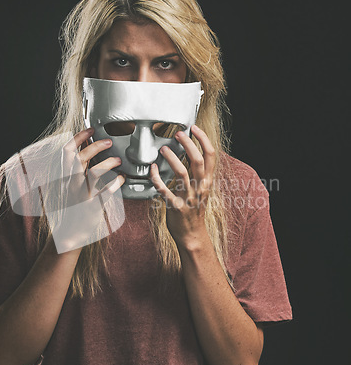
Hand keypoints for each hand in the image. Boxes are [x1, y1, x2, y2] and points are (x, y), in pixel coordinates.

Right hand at [51, 128, 124, 252]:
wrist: (70, 232)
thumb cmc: (74, 204)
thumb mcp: (71, 184)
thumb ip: (78, 168)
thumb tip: (86, 146)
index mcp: (66, 176)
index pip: (67, 152)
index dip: (78, 137)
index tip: (91, 128)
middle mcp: (71, 184)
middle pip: (80, 158)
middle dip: (95, 146)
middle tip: (109, 142)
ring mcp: (82, 195)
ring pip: (94, 173)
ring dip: (108, 163)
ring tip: (118, 161)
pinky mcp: (92, 207)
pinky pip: (105, 192)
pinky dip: (115, 183)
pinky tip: (122, 178)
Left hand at [150, 125, 214, 248]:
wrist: (192, 236)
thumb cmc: (193, 210)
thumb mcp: (201, 190)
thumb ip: (197, 173)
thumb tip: (189, 153)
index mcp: (206, 181)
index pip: (211, 156)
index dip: (203, 140)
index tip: (194, 128)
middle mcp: (200, 188)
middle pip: (198, 160)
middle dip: (189, 144)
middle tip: (179, 134)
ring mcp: (188, 198)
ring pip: (183, 173)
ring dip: (173, 158)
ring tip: (164, 149)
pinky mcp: (175, 207)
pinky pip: (164, 190)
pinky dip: (157, 178)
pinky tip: (151, 169)